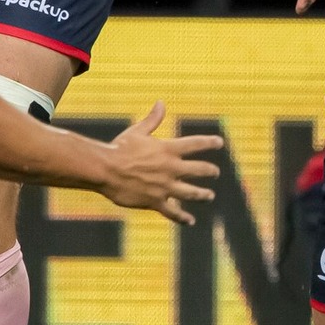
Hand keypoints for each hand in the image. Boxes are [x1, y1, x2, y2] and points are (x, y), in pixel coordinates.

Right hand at [96, 103, 220, 223]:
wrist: (104, 169)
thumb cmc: (119, 148)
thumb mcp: (138, 131)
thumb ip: (153, 119)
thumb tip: (161, 103)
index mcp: (168, 150)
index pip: (196, 144)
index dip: (210, 143)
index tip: (220, 143)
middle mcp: (171, 168)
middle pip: (199, 170)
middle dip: (210, 171)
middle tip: (215, 172)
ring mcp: (164, 187)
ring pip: (191, 193)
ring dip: (202, 194)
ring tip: (209, 196)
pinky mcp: (154, 201)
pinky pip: (172, 212)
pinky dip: (182, 217)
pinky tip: (190, 221)